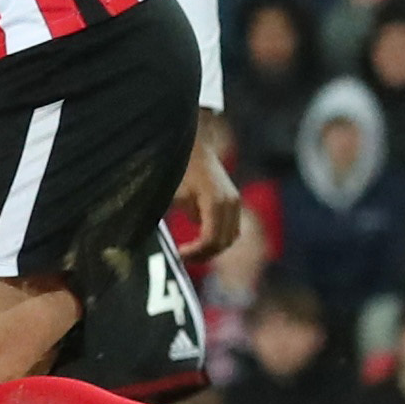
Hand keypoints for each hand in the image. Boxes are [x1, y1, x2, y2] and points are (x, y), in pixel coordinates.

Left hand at [171, 113, 241, 261]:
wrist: (195, 145)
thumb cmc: (180, 168)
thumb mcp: (172, 195)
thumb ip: (173, 219)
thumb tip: (168, 243)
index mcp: (215, 202)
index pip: (211, 239)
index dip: (196, 253)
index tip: (179, 255)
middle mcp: (230, 203)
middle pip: (223, 242)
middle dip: (203, 254)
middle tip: (183, 258)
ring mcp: (235, 202)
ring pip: (231, 237)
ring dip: (212, 247)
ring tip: (191, 251)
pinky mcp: (234, 200)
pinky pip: (232, 228)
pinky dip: (218, 237)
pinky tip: (199, 238)